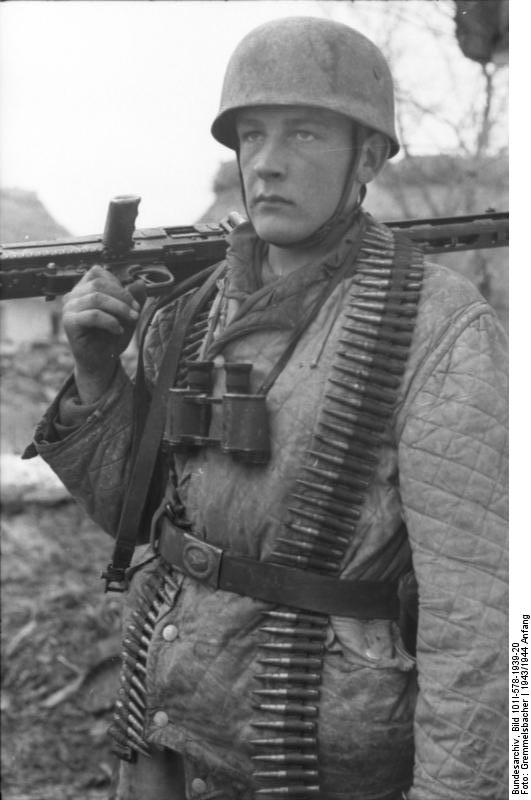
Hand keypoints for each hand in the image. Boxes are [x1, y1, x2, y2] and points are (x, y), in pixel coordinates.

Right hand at [62, 265, 144, 402]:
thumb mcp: (127, 315)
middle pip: (98, 284)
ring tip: (131, 320)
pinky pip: (93, 315)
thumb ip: (133, 298)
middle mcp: (73, 296)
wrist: (101, 361)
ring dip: (119, 308)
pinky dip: (110, 321)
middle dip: (122, 296)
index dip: (117, 283)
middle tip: (136, 311)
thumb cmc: (110, 337)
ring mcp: (69, 308)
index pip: (97, 273)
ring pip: (96, 298)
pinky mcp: (69, 323)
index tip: (133, 300)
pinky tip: (118, 330)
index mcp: (83, 289)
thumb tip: (140, 283)